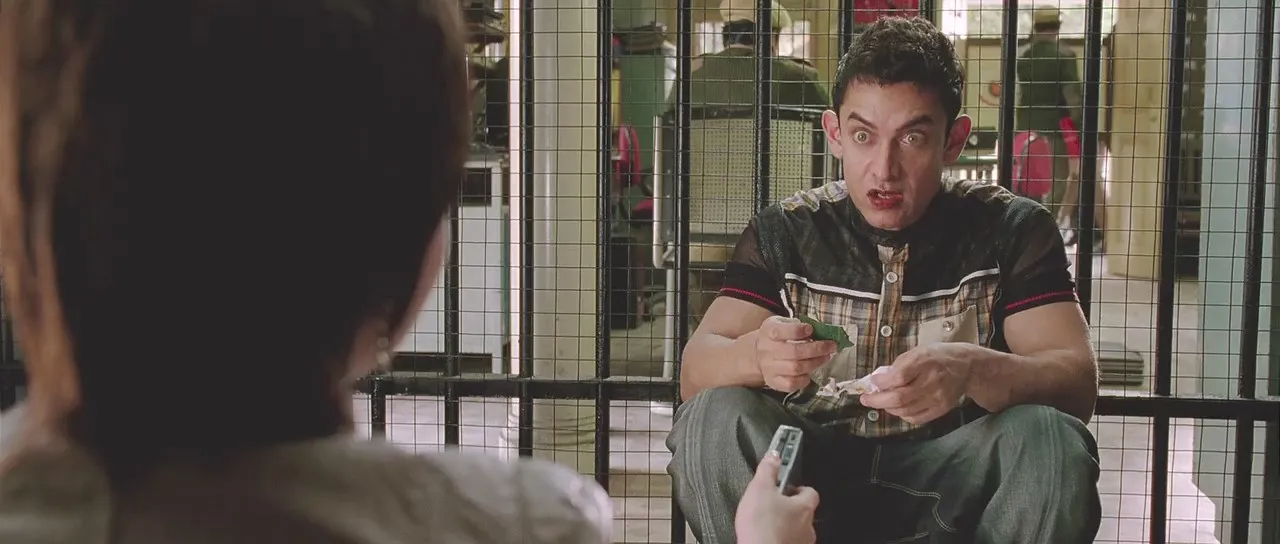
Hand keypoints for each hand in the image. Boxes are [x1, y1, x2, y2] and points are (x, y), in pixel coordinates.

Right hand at [735, 452, 819, 543]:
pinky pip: (789, 542)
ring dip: (786, 526)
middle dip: (790, 509)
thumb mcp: (760, 490)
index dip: (799, 489)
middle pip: (804, 513)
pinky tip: (767, 538)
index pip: (810, 493)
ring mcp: (801, 542)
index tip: (788, 487)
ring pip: (797, 530)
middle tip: (773, 506)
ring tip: (768, 524)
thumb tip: (773, 456)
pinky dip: (780, 539)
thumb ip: (768, 471)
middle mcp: (807, 527)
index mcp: (803, 507)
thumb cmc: (763, 526)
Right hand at [755, 316, 836, 392]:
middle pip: (794, 352)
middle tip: (831, 346)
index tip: (811, 329)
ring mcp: (769, 367)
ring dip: (815, 363)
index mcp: (769, 331)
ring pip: (795, 368)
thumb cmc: (778, 337)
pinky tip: (810, 372)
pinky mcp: (773, 381)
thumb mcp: (783, 323)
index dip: (798, 330)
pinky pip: (791, 384)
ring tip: (826, 357)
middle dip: (817, 349)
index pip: (780, 331)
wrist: (758, 353)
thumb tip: (821, 331)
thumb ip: (798, 325)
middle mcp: (767, 350)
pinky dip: (804, 380)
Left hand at [859, 343, 976, 424]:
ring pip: (905, 410)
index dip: (881, 382)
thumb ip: (898, 366)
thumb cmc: (937, 356)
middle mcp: (932, 381)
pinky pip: (916, 418)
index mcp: (924, 361)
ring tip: (881, 401)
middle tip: (866, 398)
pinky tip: (898, 408)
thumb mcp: (917, 351)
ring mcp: (938, 398)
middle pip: (899, 397)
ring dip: (888, 408)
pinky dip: (902, 415)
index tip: (872, 381)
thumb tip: (878, 380)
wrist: (966, 367)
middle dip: (877, 400)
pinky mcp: (941, 409)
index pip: (899, 376)